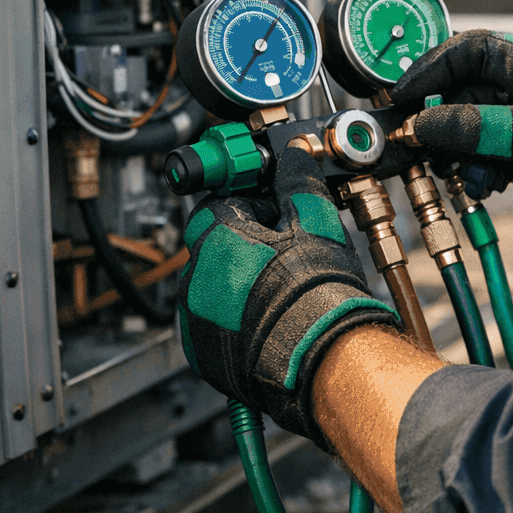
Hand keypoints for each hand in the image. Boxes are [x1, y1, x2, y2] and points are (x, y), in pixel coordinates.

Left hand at [177, 147, 399, 447]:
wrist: (319, 357)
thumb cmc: (317, 293)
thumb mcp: (316, 222)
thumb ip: (298, 182)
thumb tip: (293, 156)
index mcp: (216, 237)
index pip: (221, 203)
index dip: (253, 206)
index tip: (275, 214)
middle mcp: (195, 275)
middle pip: (215, 245)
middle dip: (245, 245)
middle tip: (284, 254)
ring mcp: (194, 317)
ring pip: (212, 285)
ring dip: (238, 282)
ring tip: (280, 291)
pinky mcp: (201, 352)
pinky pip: (213, 323)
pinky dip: (234, 319)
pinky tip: (269, 319)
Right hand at [389, 30, 512, 242]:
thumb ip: (473, 128)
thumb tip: (422, 126)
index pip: (459, 52)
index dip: (426, 71)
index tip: (402, 96)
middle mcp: (511, 82)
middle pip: (453, 94)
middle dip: (438, 123)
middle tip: (420, 147)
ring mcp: (510, 114)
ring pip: (461, 128)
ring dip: (456, 154)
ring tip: (465, 174)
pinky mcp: (512, 145)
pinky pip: (477, 152)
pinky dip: (475, 169)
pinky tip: (487, 185)